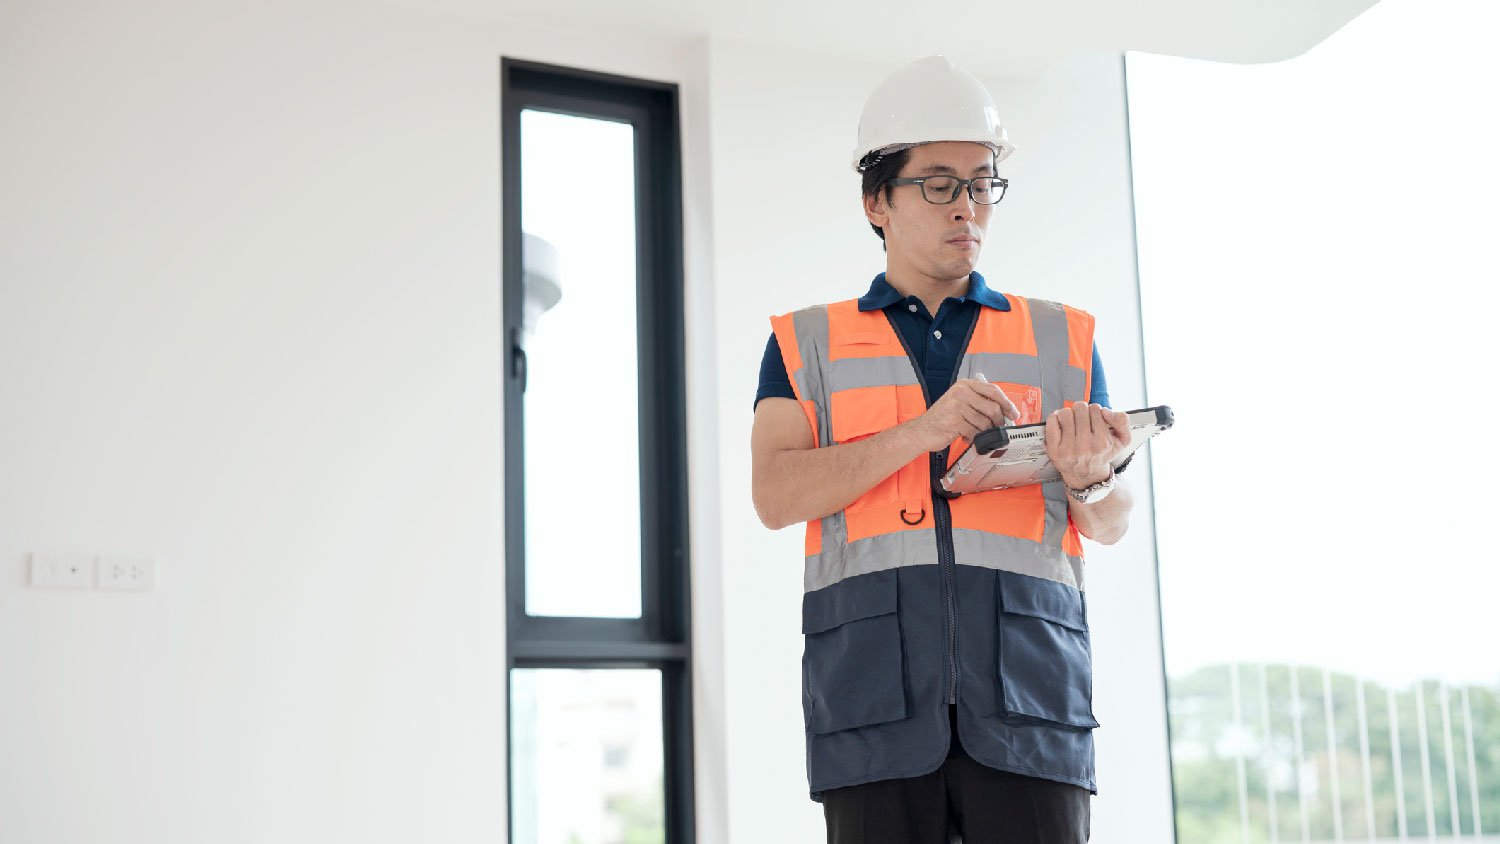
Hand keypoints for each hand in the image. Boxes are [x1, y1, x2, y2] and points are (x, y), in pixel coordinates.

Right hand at [905, 379, 1020, 451]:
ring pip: (985, 422)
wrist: (922, 431)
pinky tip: (965, 437)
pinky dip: (973, 438)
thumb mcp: (959, 402)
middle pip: (993, 407)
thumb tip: (1005, 412)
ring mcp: (957, 406)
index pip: (993, 390)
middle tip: (997, 429)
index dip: (1007, 403)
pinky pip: (975, 432)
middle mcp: (961, 392)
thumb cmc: (943, 418)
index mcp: (964, 385)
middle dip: (998, 421)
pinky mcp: (955, 421)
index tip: (1013, 413)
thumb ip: (980, 402)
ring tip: (973, 433)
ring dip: (983, 432)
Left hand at [1044, 402, 1130, 488]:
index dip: (1094, 411)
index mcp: (1102, 442)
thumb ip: (1122, 421)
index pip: (1095, 409)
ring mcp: (1068, 448)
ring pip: (1065, 413)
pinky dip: (1055, 418)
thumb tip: (1106, 411)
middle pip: (1080, 409)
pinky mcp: (1054, 449)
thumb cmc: (1101, 454)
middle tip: (1081, 418)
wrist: (1086, 474)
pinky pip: (1052, 422)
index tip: (1093, 417)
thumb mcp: (1122, 440)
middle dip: (1081, 410)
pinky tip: (1061, 424)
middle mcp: (1085, 446)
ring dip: (1068, 414)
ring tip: (1072, 422)